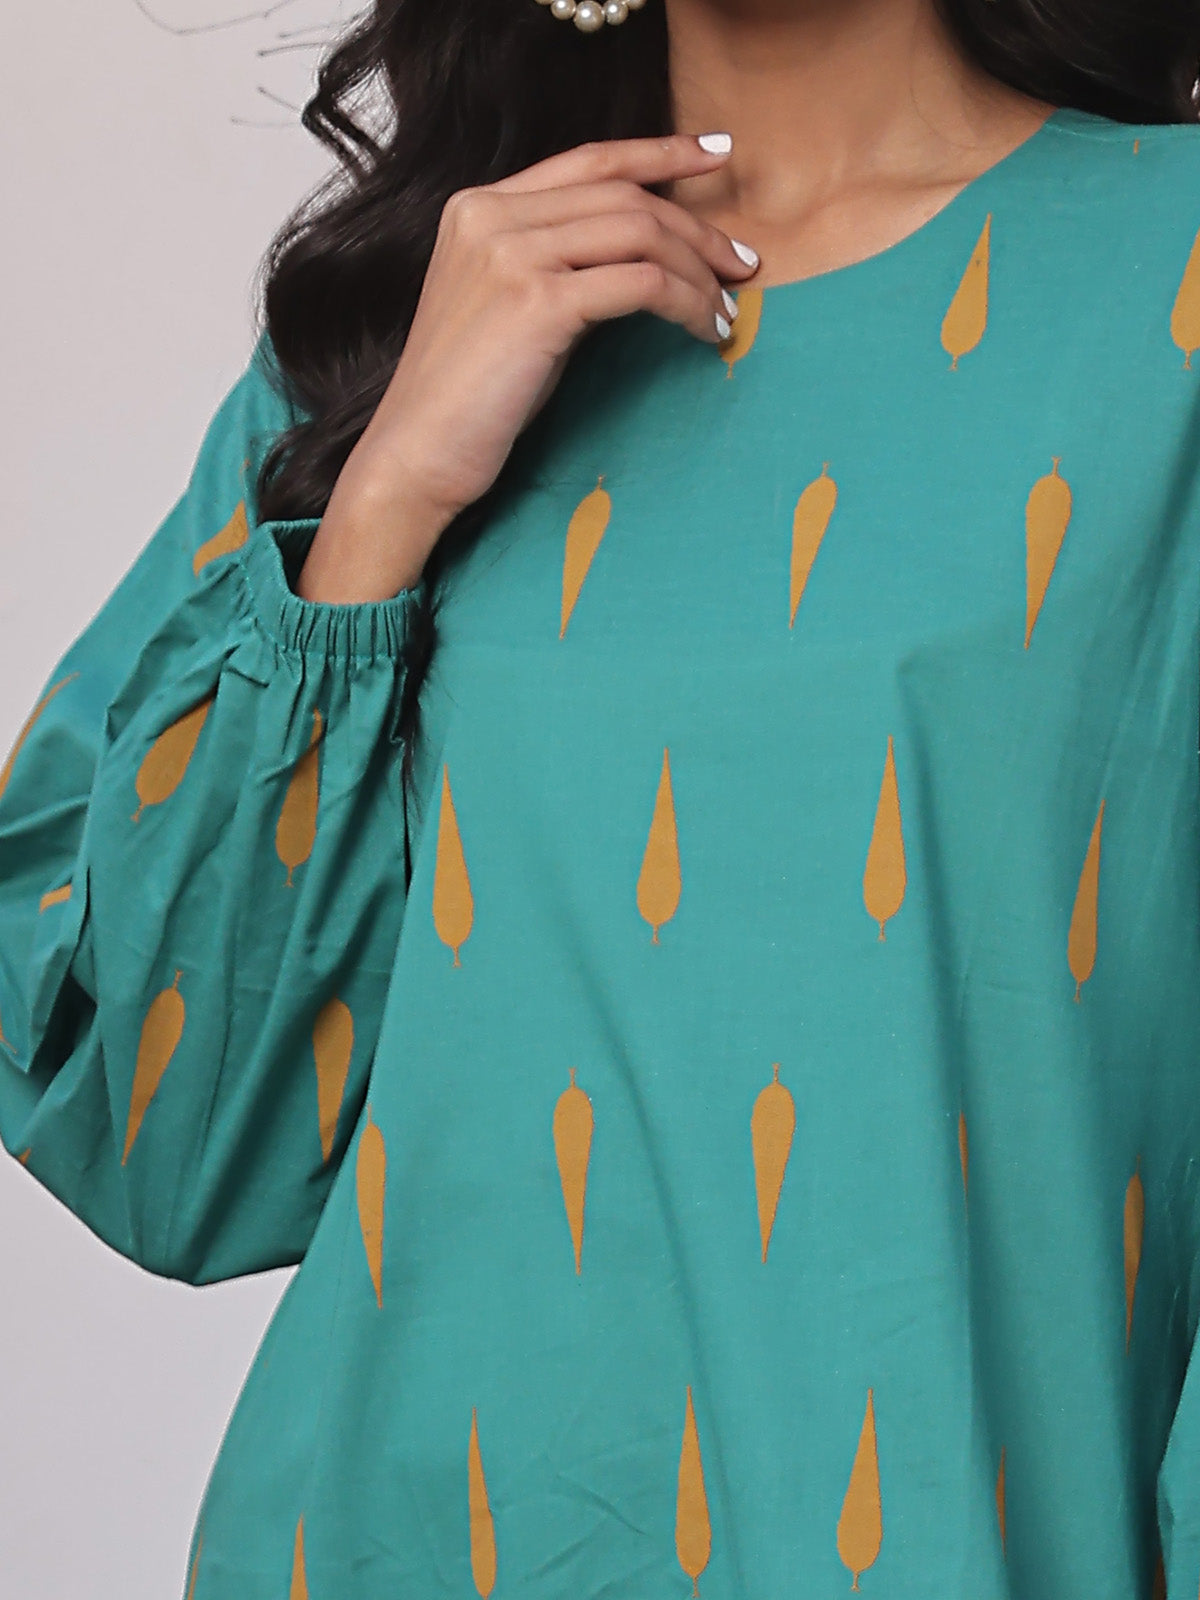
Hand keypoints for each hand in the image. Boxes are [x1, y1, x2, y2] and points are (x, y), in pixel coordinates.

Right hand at [332, 133, 757, 579]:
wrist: (416, 454)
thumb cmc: (467, 398)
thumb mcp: (507, 308)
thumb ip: (554, 264)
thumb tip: (640, 260)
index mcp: (479, 206)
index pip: (589, 160)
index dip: (661, 153)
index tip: (716, 154)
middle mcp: (491, 216)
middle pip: (626, 197)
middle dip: (697, 227)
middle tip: (743, 264)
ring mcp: (512, 254)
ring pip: (641, 234)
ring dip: (698, 271)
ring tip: (727, 310)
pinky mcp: (537, 302)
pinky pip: (641, 284)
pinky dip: (686, 304)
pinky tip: (703, 330)